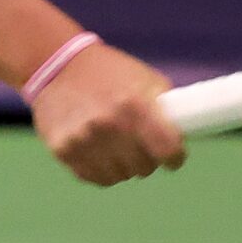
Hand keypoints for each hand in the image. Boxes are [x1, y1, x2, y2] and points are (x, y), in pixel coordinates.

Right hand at [29, 42, 188, 185]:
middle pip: (144, 168)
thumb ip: (165, 109)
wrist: (57, 65)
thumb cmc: (110, 72)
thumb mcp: (144, 79)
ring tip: (116, 145)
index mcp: (135, 105)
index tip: (173, 156)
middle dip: (146, 159)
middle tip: (140, 145)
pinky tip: (97, 150)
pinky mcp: (63, 150)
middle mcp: (109, 125)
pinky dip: (99, 169)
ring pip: (118, 177)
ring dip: (122, 166)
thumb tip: (184, 137)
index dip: (175, 157)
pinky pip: (93, 177)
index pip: (168, 150)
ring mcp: (84, 140)